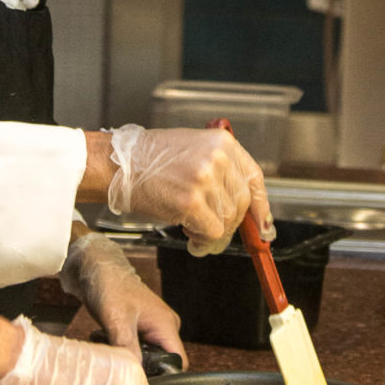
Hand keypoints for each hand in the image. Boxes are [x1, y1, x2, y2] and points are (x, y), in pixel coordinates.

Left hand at [59, 233, 185, 365]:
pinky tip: (106, 341)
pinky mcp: (136, 325)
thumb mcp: (116, 319)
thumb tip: (135, 373)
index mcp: (166, 324)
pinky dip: (121, 348)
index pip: (178, 362)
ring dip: (128, 356)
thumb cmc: (108, 283)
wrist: (92, 265)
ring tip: (111, 348)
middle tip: (121, 364)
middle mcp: (163, 326)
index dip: (164, 376)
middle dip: (141, 367)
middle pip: (162, 361)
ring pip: (145, 355)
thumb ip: (127, 346)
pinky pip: (134, 346)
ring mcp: (150, 325)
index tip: (143, 382)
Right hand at [106, 125, 273, 255]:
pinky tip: (191, 240)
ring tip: (194, 232)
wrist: (120, 164)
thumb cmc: (150, 159)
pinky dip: (204, 242)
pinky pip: (211, 232)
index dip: (261, 206)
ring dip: (213, 234)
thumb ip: (219, 171)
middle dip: (230, 224)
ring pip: (227, 220)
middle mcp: (218, 158)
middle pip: (241, 203)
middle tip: (213, 232)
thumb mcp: (193, 150)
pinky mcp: (191, 201)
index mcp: (223, 142)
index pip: (254, 177)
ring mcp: (205, 179)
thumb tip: (241, 206)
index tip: (264, 225)